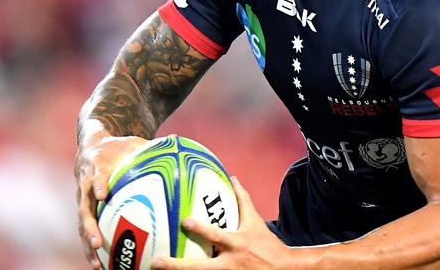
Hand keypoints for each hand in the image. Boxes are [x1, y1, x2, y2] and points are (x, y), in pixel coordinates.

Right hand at [74, 132, 147, 268]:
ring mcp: (82, 200)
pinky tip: (101, 265)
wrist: (92, 146)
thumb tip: (177, 140)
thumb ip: (152, 146)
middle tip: (98, 241)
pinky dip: (91, 248)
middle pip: (83, 208)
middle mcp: (86, 186)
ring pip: (82, 225)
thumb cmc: (118, 146)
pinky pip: (86, 230)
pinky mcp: (84, 209)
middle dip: (89, 226)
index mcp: (97, 167)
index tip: (103, 194)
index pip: (96, 176)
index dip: (98, 184)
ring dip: (88, 243)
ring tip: (97, 263)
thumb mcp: (133, 142)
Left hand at [152, 177, 294, 269]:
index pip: (216, 234)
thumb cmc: (267, 244)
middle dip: (177, 265)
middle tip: (156, 262)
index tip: (184, 221)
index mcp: (236, 244)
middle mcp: (230, 263)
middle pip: (200, 267)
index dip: (201, 228)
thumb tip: (233, 179)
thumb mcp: (255, 221)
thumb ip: (242, 200)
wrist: (283, 269)